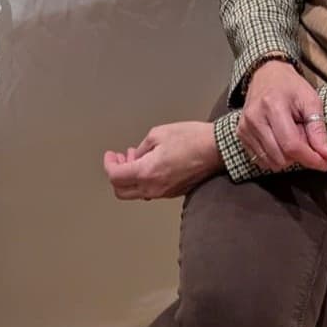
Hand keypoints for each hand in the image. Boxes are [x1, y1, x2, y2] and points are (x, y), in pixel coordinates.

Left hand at [103, 121, 221, 200]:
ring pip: (136, 192)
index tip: (110, 155)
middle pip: (121, 191)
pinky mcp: (174, 192)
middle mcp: (153, 188)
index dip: (109, 164)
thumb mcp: (158, 134)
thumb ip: (142, 148)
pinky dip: (144, 179)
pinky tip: (149, 163)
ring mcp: (164, 193)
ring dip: (131, 176)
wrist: (217, 150)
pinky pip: (150, 190)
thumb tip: (137, 155)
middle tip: (119, 158)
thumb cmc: (192, 139)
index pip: (115, 177)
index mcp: (147, 172)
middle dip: (116, 174)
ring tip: (135, 157)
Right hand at [237, 60, 326, 172]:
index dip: (310, 158)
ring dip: (287, 157)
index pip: (291, 145)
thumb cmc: (290, 87)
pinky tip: (280, 140)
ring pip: (271, 162)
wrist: (267, 74)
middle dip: (299, 155)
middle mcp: (255, 118)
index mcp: (273, 106)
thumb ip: (318, 129)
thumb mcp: (311, 101)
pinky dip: (275, 156)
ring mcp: (245, 127)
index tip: (324, 162)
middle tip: (305, 138)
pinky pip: (261, 160)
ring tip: (291, 136)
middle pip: (281, 157)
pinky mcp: (241, 134)